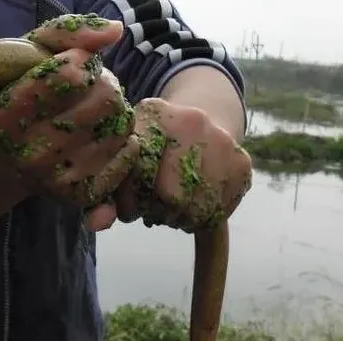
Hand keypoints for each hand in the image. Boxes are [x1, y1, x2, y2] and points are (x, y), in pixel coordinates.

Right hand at [0, 15, 137, 208]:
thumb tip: (115, 32)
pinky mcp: (79, 195)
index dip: (81, 63)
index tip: (72, 67)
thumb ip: (65, 34)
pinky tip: (102, 137)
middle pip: (106, 97)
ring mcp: (55, 178)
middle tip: (90, 89)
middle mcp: (27, 153)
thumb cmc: (20, 97)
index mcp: (5, 116)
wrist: (8, 157)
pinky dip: (123, 140)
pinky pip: (127, 155)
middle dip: (105, 84)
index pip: (71, 75)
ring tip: (93, 113)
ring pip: (121, 124)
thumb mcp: (26, 57)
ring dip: (115, 111)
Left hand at [113, 98, 252, 231]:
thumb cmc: (150, 148)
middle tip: (154, 208)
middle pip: (171, 195)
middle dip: (158, 211)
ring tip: (173, 207)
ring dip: (180, 218)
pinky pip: (219, 212)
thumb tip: (98, 224)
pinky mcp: (243, 163)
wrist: (201, 119)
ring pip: (197, 209)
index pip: (137, 172)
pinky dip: (202, 217)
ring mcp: (223, 141)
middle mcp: (192, 121)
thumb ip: (103, 194)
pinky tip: (194, 204)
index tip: (130, 206)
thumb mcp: (124, 158)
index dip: (130, 200)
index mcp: (153, 114)